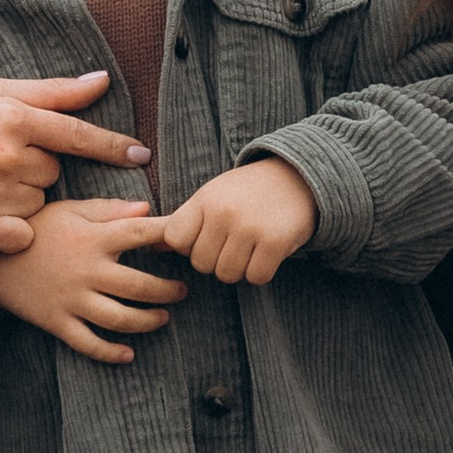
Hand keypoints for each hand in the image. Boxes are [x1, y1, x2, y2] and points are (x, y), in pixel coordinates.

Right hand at [0, 73, 147, 251]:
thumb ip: (49, 92)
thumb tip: (101, 80)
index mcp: (9, 116)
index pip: (76, 134)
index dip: (111, 147)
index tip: (141, 156)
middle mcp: (2, 154)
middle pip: (52, 174)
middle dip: (32, 171)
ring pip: (36, 205)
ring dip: (18, 200)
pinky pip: (18, 235)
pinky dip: (7, 230)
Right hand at [0, 201, 187, 362]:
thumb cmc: (36, 229)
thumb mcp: (70, 211)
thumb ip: (108, 210)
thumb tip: (147, 209)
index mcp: (94, 239)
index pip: (142, 234)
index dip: (169, 236)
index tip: (184, 241)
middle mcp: (88, 271)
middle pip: (141, 287)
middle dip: (168, 291)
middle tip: (182, 290)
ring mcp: (73, 300)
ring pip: (121, 319)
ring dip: (149, 321)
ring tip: (163, 318)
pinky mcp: (57, 322)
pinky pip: (88, 344)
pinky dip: (111, 353)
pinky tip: (129, 353)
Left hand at [155, 157, 318, 286]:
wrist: (299, 175)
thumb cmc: (248, 191)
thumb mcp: (212, 196)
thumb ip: (185, 220)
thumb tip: (153, 246)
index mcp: (204, 199)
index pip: (176, 240)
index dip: (190, 246)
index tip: (208, 237)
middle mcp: (223, 212)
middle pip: (202, 264)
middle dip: (217, 260)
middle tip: (234, 242)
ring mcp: (250, 227)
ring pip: (228, 274)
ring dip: (240, 268)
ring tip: (251, 246)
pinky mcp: (275, 241)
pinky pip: (256, 277)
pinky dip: (261, 271)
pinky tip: (267, 252)